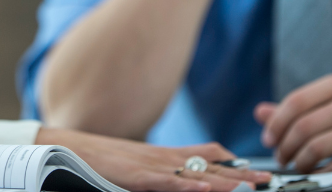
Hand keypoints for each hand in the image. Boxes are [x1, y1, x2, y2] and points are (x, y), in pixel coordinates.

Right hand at [37, 128, 271, 191]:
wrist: (67, 147)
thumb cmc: (100, 159)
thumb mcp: (136, 163)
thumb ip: (161, 170)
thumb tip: (185, 177)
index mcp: (163, 155)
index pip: (206, 154)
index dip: (232, 161)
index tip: (257, 169)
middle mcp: (162, 157)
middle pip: (208, 163)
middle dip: (239, 173)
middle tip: (267, 180)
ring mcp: (149, 166)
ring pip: (193, 172)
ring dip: (223, 180)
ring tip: (248, 185)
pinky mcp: (135, 176)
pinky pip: (167, 181)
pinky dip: (188, 185)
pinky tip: (206, 187)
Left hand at [256, 73, 331, 170]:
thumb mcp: (327, 103)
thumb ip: (299, 109)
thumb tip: (260, 113)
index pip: (297, 101)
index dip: (277, 122)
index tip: (267, 140)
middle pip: (304, 125)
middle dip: (285, 146)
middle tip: (280, 157)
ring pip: (317, 146)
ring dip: (300, 161)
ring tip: (297, 166)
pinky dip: (320, 172)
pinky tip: (316, 173)